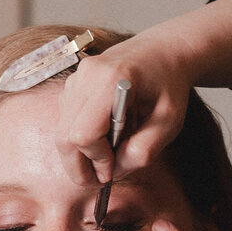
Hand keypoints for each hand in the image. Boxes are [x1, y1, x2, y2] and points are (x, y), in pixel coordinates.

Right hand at [55, 0, 231, 185]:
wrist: (163, 51)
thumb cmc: (169, 85)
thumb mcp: (168, 122)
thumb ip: (143, 151)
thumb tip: (114, 173)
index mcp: (112, 80)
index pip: (84, 134)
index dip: (96, 161)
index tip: (112, 173)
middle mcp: (87, 75)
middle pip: (64, 137)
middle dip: (79, 166)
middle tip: (99, 179)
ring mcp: (77, 78)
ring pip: (62, 132)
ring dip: (80, 153)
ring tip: (108, 154)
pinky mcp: (73, 84)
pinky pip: (66, 122)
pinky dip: (80, 139)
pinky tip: (103, 137)